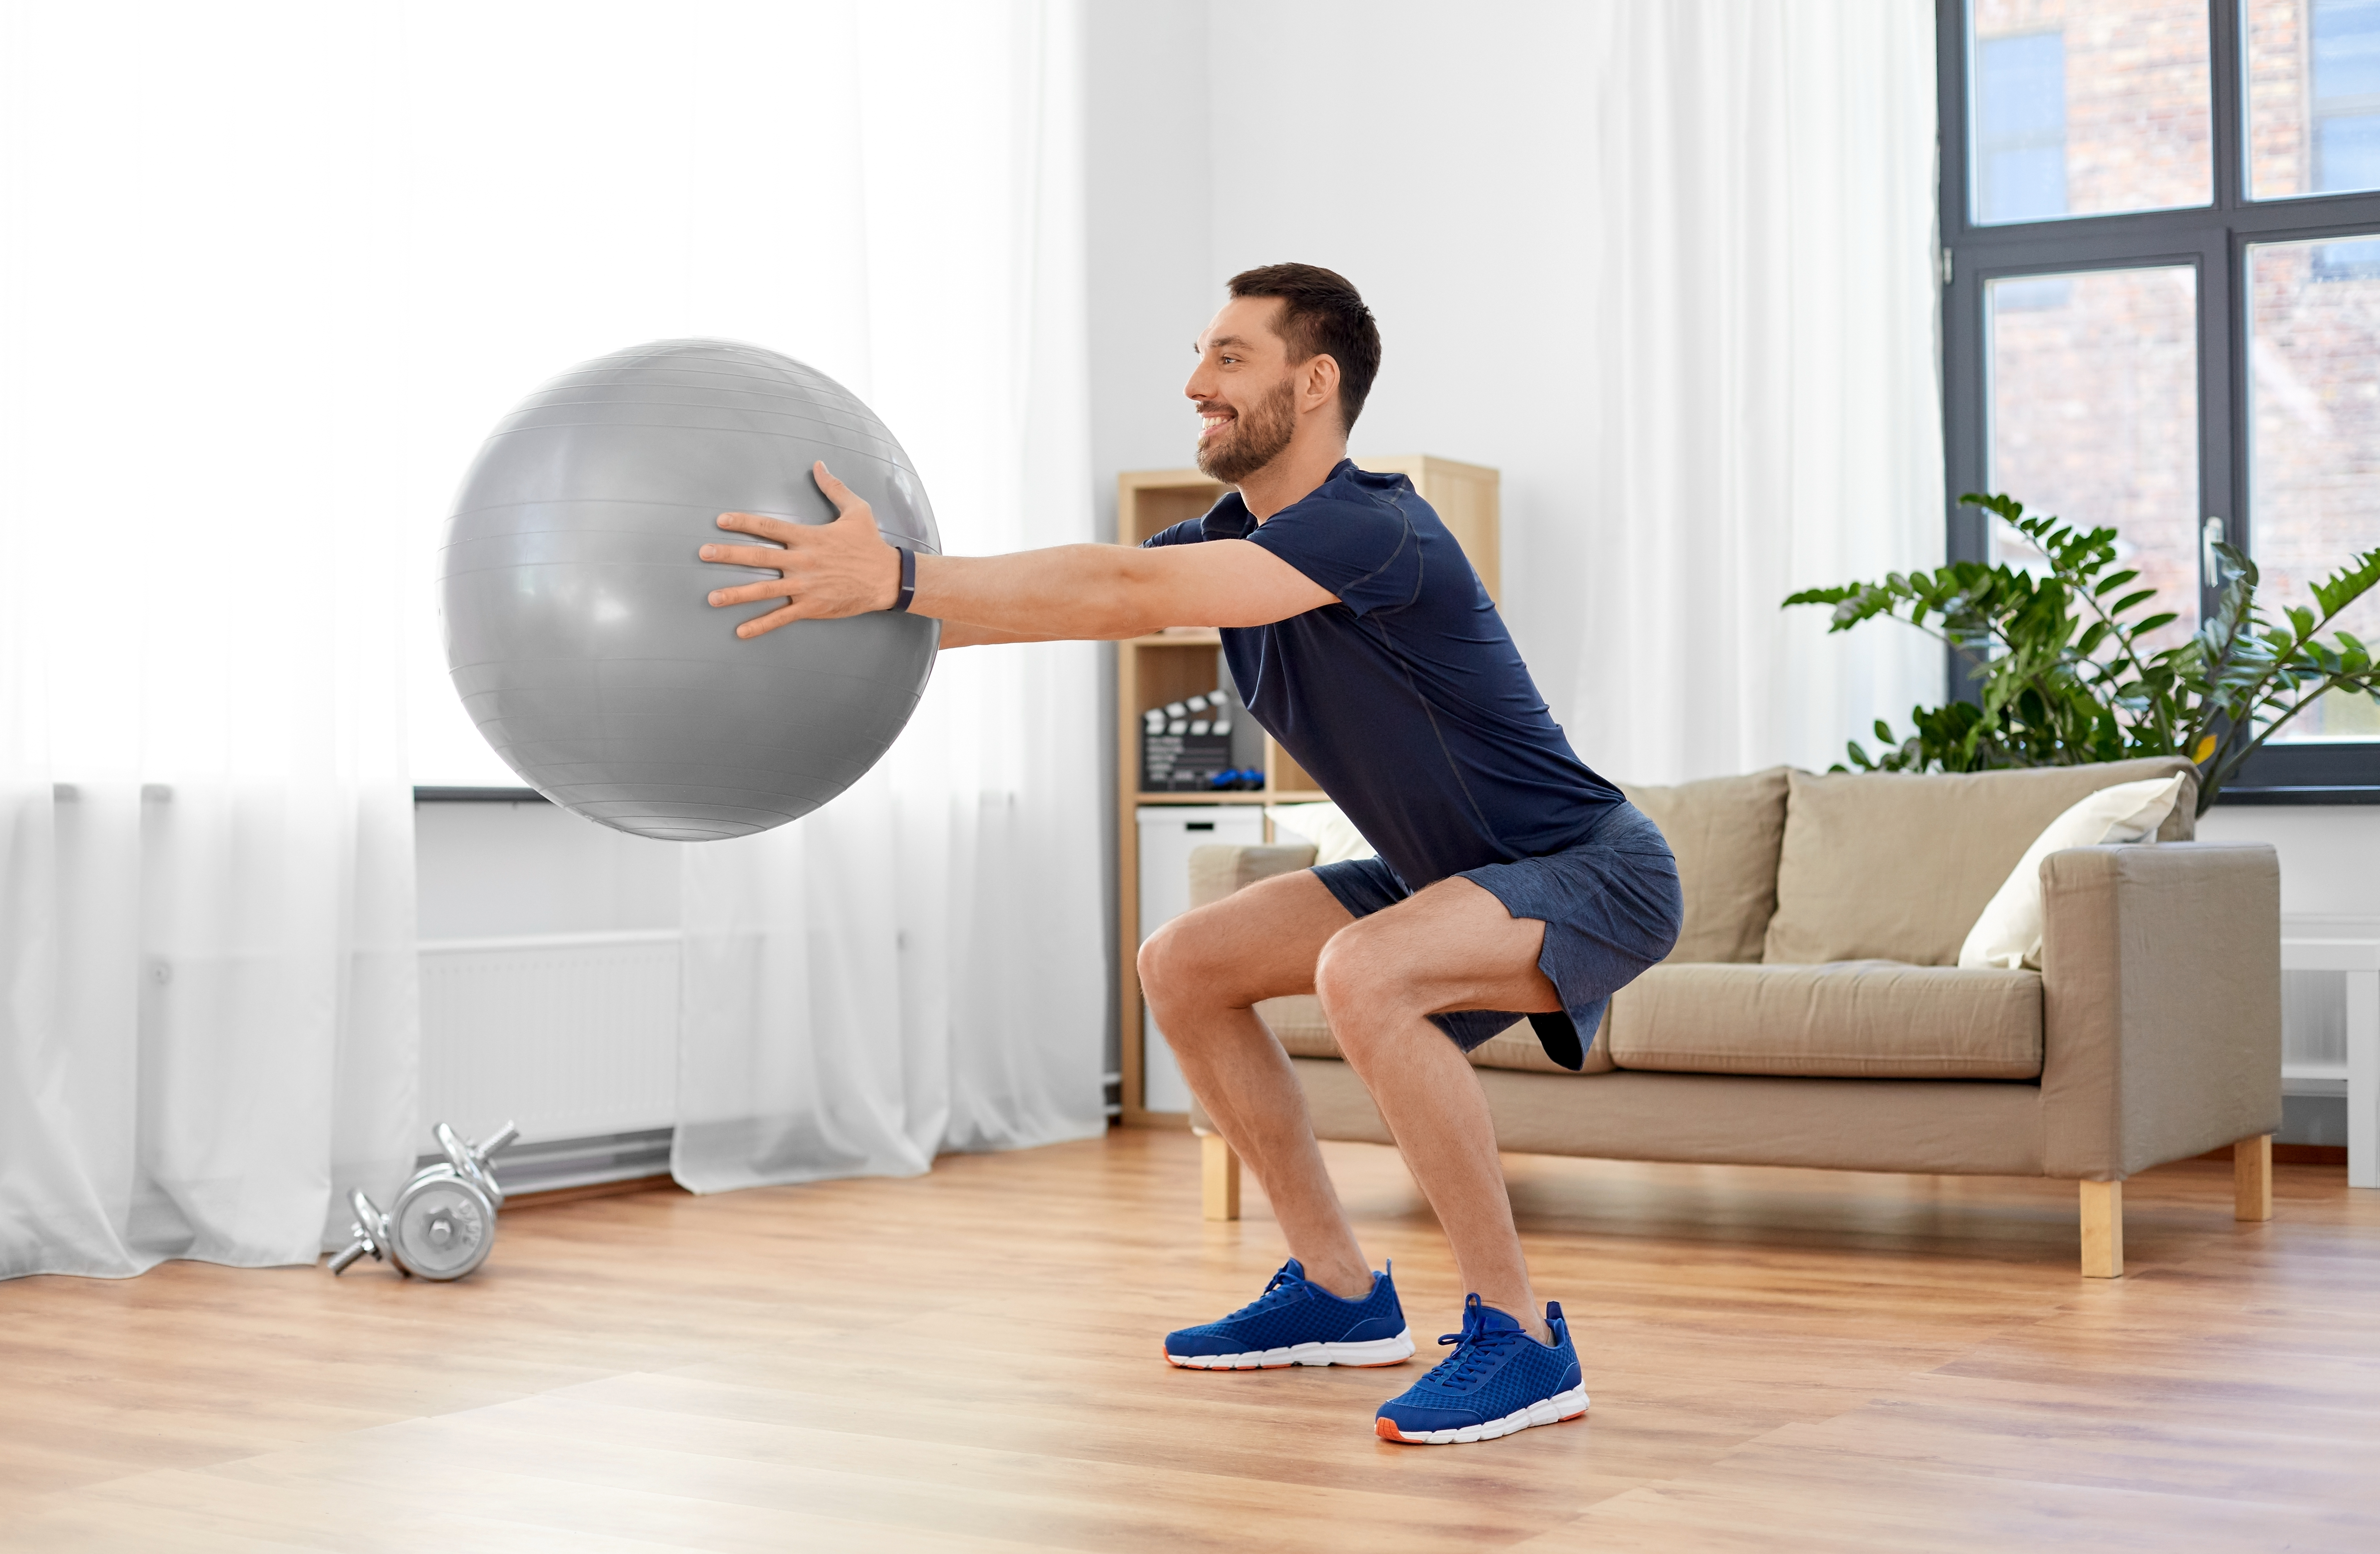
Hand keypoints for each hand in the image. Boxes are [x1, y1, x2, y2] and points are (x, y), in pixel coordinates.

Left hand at [699, 462, 900, 637]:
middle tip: (703, 553)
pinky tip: (741, 631)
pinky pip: (781, 617)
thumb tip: (818, 464)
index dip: (743, 522)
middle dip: (729, 555)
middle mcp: (803, 561)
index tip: (721, 521)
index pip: (769, 526)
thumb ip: (833, 487)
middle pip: (759, 557)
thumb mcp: (857, 510)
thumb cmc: (871, 544)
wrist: (888, 579)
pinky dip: (760, 625)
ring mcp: (806, 586)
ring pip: (764, 590)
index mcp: (809, 537)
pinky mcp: (812, 607)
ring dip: (736, 594)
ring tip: (712, 597)